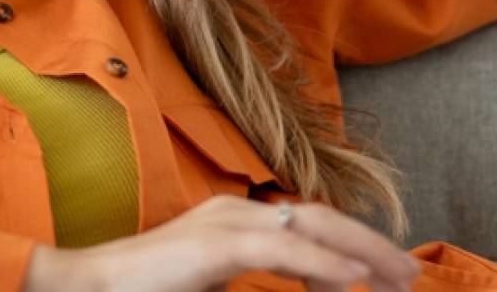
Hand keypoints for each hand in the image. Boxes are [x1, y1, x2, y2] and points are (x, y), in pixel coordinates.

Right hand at [21, 196, 420, 291]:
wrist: (83, 289)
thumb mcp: (210, 288)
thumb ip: (251, 289)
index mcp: (238, 221)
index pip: (313, 227)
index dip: (358, 246)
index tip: (394, 274)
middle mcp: (238, 212)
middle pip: (325, 220)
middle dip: (375, 247)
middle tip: (413, 276)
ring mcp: (226, 223)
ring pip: (313, 229)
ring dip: (364, 253)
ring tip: (400, 278)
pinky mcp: (213, 246)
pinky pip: (281, 250)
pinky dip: (323, 266)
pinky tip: (354, 282)